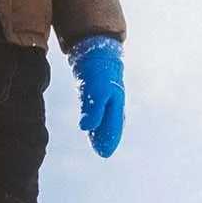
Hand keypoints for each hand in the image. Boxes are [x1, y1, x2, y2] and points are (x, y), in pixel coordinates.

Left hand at [68, 36, 123, 157]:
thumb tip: (86, 128)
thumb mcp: (94, 90)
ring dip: (102, 130)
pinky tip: (93, 125)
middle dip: (107, 137)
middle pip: (111, 123)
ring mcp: (108, 94)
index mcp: (116, 103)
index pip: (113, 125)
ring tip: (97, 143)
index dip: (109, 139)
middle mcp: (114, 100)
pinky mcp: (100, 89)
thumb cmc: (97, 70)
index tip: (103, 153)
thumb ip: (92, 109)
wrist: (97, 49)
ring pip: (106, 116)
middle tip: (101, 152)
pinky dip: (98, 119)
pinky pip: (101, 108)